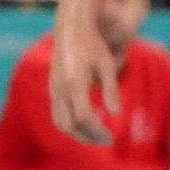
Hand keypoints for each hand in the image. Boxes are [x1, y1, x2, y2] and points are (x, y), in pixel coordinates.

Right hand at [48, 4, 119, 142]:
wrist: (71, 29)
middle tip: (107, 140)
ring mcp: (53, 89)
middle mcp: (60, 89)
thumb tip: (117, 113)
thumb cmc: (93, 45)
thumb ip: (111, 89)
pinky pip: (57, 113)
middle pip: (70, 125)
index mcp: (74, 83)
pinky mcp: (52, 87)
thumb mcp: (107, 65)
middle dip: (88, 137)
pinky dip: (71, 123)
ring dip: (77, 133)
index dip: (98, 131)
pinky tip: (87, 122)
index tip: (113, 137)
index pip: (84, 117)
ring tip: (96, 135)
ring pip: (60, 122)